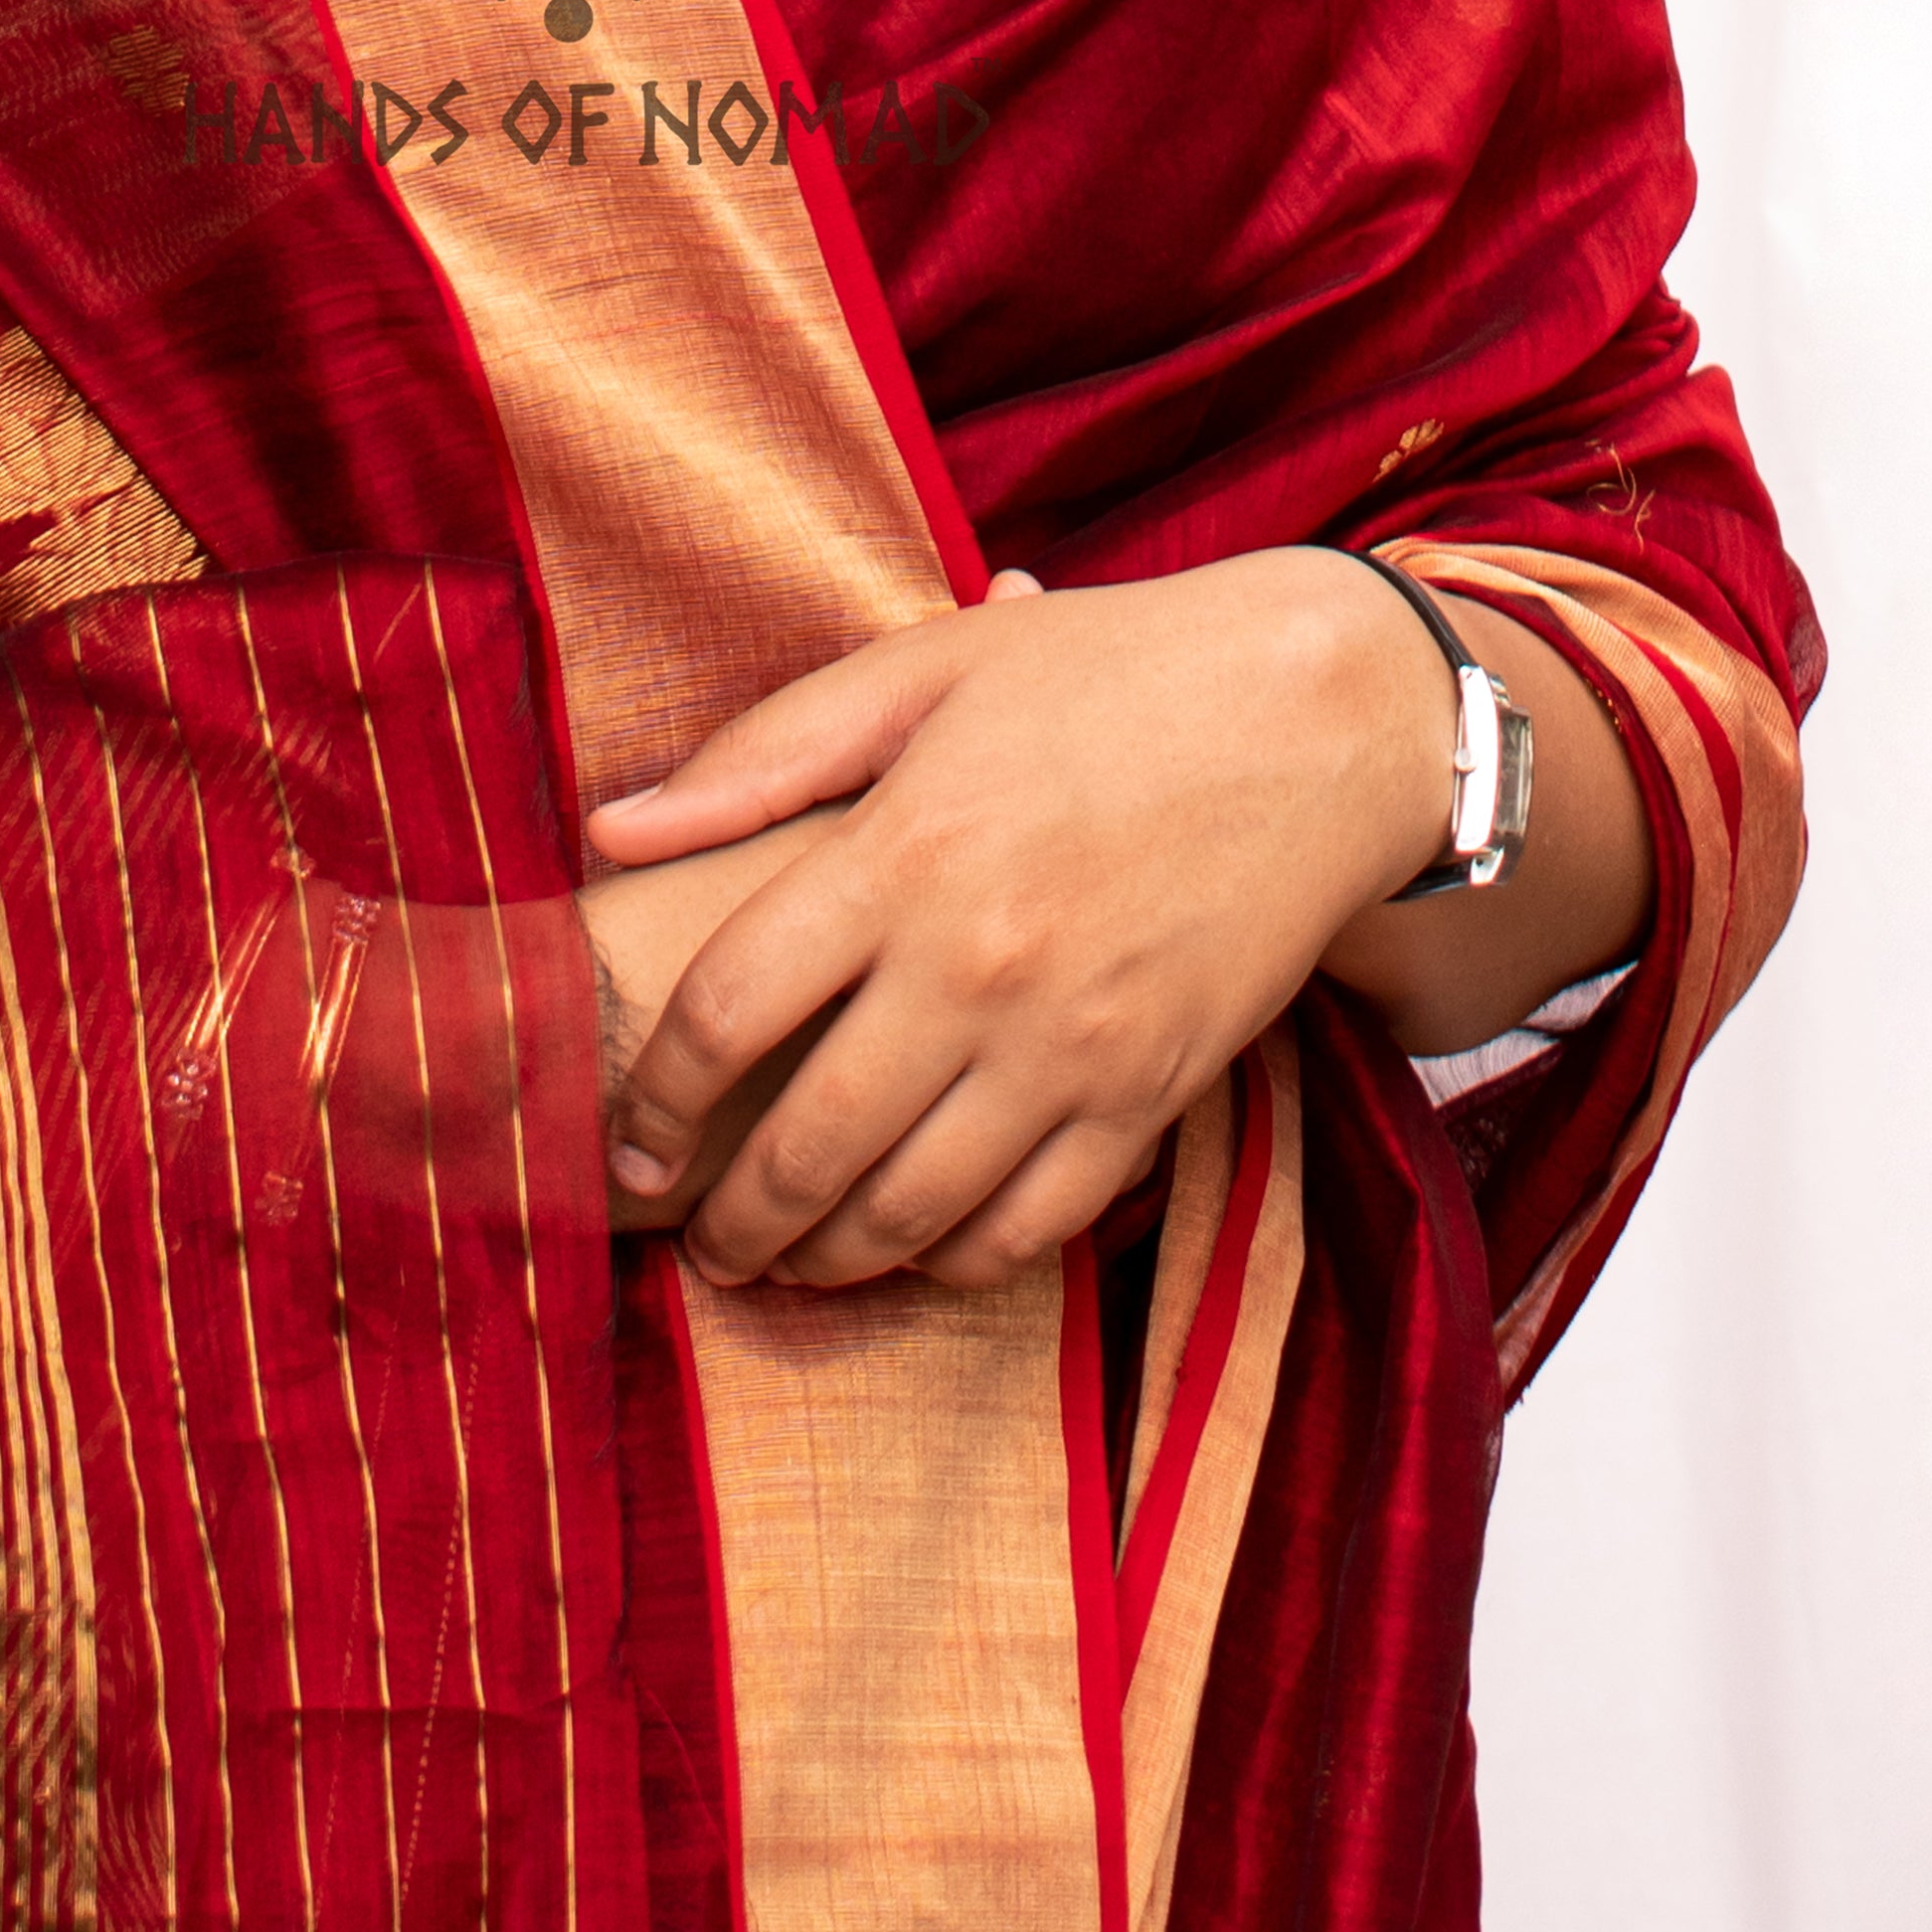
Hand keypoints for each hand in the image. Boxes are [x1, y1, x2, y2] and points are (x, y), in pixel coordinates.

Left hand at [586, 554, 1471, 1290]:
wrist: (1323, 720)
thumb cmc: (1109, 676)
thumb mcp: (923, 670)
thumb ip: (760, 757)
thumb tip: (609, 830)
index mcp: (902, 855)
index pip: (731, 1010)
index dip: (652, 1093)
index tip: (624, 1138)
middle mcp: (978, 967)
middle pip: (808, 1144)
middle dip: (729, 1216)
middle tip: (693, 1237)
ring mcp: (1072, 1045)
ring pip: (913, 1210)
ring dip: (827, 1257)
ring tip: (782, 1260)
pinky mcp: (1155, 1094)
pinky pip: (1035, 1227)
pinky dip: (958, 1259)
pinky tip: (916, 1245)